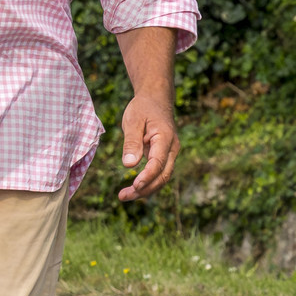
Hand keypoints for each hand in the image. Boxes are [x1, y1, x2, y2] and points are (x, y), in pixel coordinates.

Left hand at [114, 26, 178, 200]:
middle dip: (144, 189)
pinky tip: (134, 188)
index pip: (158, 163)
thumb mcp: (133, 120)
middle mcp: (172, 149)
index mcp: (165, 138)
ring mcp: (170, 153)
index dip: (147, 176)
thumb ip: (131, 142)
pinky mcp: (164, 156)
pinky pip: (159, 173)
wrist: (156, 98)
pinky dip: (148, 182)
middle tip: (123, 197)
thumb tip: (129, 165)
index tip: (135, 185)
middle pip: (162, 176)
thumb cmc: (143, 108)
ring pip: (162, 177)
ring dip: (145, 189)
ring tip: (124, 196)